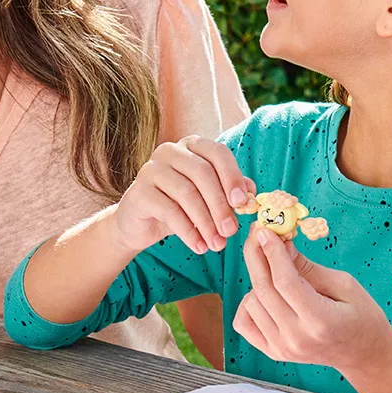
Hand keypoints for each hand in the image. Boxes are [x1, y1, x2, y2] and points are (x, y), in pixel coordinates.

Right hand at [111, 136, 253, 255]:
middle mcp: (170, 151)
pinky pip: (169, 211)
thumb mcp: (208, 198)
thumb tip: (251, 197)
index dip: (232, 177)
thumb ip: (230, 192)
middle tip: (231, 231)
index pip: (218, 153)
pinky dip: (188, 232)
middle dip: (220, 205)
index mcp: (192, 146)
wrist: (141, 223)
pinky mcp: (139, 192)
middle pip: (203, 173)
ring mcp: (152, 169)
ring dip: (206, 223)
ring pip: (187, 193)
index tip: (242, 203)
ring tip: (217, 245)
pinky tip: (199, 246)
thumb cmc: (180, 206)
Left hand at [234, 228, 391, 380]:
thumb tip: (279, 244)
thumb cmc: (361, 316)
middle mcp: (296, 338)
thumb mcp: (344, 284)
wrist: (363, 354)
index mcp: (320, 321)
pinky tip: (265, 294)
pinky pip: (243, 322)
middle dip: (257, 256)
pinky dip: (248, 303)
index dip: (272, 252)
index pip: (285, 282)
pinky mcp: (273, 352)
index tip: (266, 230)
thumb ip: (308, 267)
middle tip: (259, 234)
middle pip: (263, 290)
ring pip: (250, 303)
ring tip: (276, 270)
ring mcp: (282, 349)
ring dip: (258, 279)